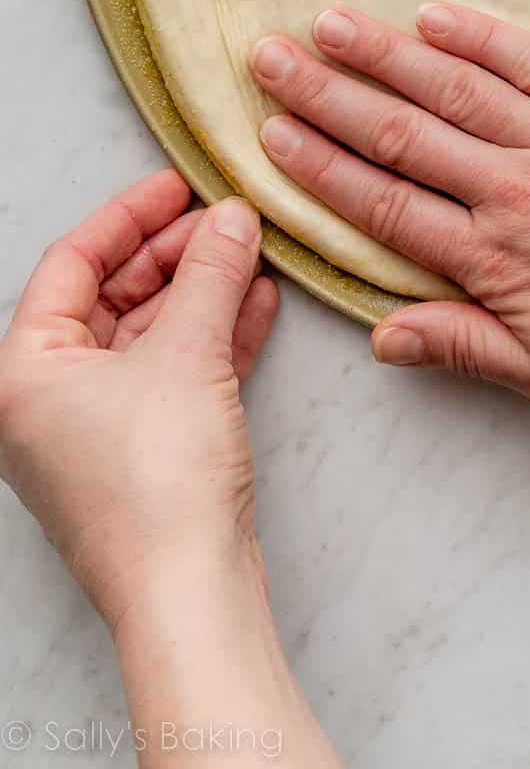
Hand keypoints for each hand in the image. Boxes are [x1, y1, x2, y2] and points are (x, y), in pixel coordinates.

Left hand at [0, 171, 277, 630]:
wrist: (187, 592)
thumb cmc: (157, 484)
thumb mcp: (188, 353)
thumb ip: (211, 274)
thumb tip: (232, 216)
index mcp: (24, 370)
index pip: (70, 263)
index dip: (128, 214)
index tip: (178, 184)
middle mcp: (45, 398)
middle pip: (109, 296)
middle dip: (173, 254)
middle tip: (226, 218)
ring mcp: (92, 430)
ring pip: (146, 335)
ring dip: (200, 292)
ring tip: (251, 252)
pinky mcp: (139, 455)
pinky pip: (171, 374)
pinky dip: (211, 337)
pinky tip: (257, 304)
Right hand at [251, 4, 529, 419]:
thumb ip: (467, 349)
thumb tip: (383, 336)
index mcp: (499, 262)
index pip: (386, 206)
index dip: (322, 168)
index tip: (271, 136)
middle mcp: (518, 190)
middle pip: (402, 134)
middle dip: (328, 95)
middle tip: (268, 57)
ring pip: (457, 87)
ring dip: (386, 53)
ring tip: (330, 22)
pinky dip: (484, 35)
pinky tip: (436, 13)